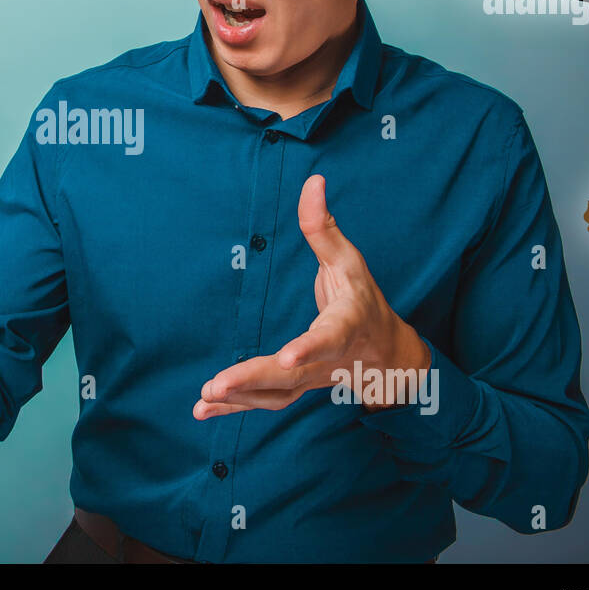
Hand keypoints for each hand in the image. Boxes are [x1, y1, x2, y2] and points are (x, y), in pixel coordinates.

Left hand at [193, 174, 428, 419]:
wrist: (386, 354)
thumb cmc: (363, 300)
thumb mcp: (350, 261)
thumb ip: (324, 226)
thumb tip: (313, 180)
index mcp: (346, 325)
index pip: (328, 338)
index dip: (309, 348)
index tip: (287, 356)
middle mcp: (329, 360)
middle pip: (291, 375)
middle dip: (254, 380)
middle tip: (217, 385)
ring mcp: (312, 379)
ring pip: (277, 395)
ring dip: (240, 400)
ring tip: (205, 399)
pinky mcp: (296, 389)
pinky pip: (266, 402)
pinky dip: (235, 408)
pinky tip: (202, 409)